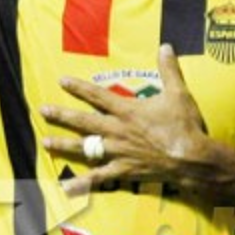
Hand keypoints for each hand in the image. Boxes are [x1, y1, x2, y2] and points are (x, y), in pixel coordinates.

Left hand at [40, 44, 209, 194]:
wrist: (192, 158)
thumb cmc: (185, 126)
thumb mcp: (178, 93)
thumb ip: (169, 69)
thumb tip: (166, 46)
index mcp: (127, 111)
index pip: (97, 96)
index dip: (78, 88)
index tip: (61, 81)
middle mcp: (117, 131)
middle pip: (83, 121)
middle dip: (61, 115)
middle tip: (43, 110)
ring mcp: (117, 152)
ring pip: (85, 148)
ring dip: (64, 144)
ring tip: (45, 142)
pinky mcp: (123, 171)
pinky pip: (98, 178)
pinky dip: (82, 184)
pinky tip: (65, 188)